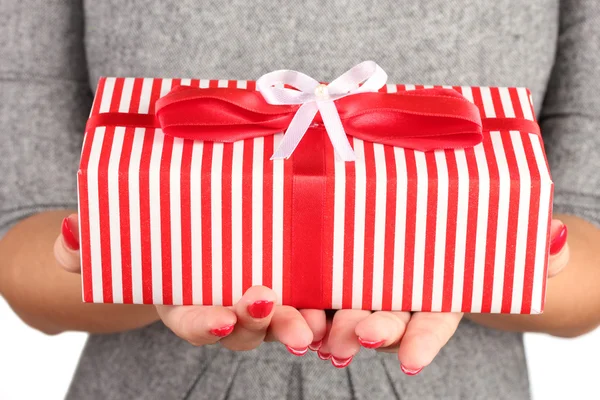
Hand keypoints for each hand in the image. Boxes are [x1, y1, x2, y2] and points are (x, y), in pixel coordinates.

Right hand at [54, 214, 314, 351]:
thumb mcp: (122, 238)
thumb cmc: (156, 241)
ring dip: (297, 324)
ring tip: (314, 322)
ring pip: (281, 323)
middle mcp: (226, 310)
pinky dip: (322, 308)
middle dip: (261, 326)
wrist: (188, 235)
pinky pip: (308, 302)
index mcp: (188, 305)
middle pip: (246, 330)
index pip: (196, 323)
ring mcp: (260, 302)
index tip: (219, 318)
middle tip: (276, 314)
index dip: (206, 324)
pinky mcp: (289, 286)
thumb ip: (89, 243)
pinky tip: (337, 305)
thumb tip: (72, 237)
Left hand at [304, 218, 569, 373]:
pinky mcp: (341, 272)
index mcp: (437, 295)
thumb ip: (531, 247)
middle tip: (356, 338)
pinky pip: (321, 290)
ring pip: (349, 309)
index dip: (423, 340)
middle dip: (373, 332)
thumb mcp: (500, 239)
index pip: (433, 321)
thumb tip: (555, 240)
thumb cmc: (469, 236)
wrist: (436, 228)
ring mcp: (369, 286)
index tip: (411, 361)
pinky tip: (294, 308)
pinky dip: (308, 303)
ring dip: (334, 326)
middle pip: (386, 319)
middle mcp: (400, 297)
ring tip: (320, 336)